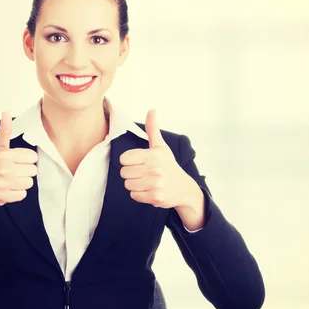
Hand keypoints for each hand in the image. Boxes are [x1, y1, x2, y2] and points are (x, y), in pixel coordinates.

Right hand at [0, 112, 37, 214]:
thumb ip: (4, 131)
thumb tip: (5, 112)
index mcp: (4, 155)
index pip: (32, 157)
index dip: (27, 159)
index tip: (18, 161)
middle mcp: (4, 169)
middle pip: (33, 170)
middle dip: (26, 171)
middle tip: (14, 171)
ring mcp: (3, 184)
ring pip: (29, 183)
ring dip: (22, 182)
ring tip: (11, 180)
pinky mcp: (2, 196)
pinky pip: (22, 194)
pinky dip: (17, 193)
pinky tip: (8, 188)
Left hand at [119, 110, 204, 226]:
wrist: (184, 188)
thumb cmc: (169, 166)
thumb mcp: (161, 147)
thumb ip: (153, 129)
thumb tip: (151, 110)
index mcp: (153, 155)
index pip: (124, 159)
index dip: (129, 161)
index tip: (138, 163)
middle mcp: (154, 169)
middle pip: (124, 173)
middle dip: (131, 174)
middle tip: (143, 173)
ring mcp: (155, 184)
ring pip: (128, 185)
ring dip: (135, 185)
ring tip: (146, 182)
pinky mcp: (155, 197)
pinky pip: (134, 195)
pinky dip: (139, 194)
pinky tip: (149, 190)